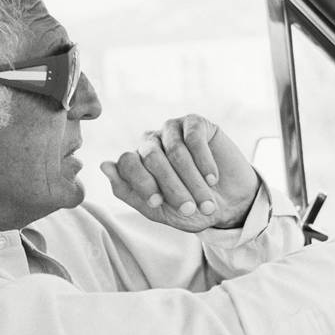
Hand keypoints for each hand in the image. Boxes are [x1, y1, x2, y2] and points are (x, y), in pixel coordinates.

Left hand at [100, 115, 260, 232]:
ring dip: (192, 180)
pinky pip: (194, 138)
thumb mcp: (159, 211)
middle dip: (171, 187)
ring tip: (207, 201)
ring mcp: (172, 130)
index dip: (142, 183)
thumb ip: (128, 191)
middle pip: (151, 157)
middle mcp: (151, 142)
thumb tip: (104, 165)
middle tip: (189, 208)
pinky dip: (204, 161)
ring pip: (174, 150)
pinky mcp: (196, 124)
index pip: (127, 163)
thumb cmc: (191, 208)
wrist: (229, 205)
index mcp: (137, 162)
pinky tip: (213, 178)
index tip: (158, 204)